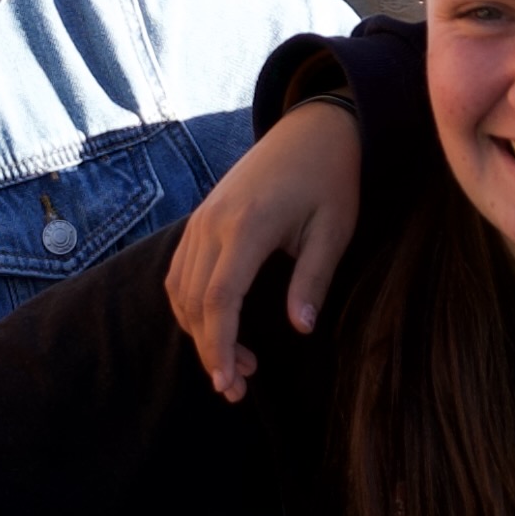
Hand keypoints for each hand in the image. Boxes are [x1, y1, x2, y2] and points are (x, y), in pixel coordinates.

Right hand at [166, 93, 366, 396]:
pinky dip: (191, 306)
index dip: (219, 345)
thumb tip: (302, 329)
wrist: (312, 128)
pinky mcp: (200, 219)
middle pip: (194, 301)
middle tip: (238, 387)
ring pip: (180, 289)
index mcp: (248, 225)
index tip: (229, 382)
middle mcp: (213, 222)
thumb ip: (313, 278)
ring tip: (234, 363)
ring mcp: (201, 219)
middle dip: (210, 350)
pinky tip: (216, 328)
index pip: (221, 298)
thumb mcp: (334, 229)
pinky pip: (180, 271)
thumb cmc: (330, 179)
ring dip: (198, 332)